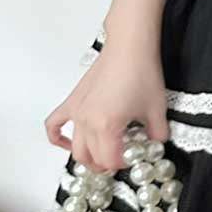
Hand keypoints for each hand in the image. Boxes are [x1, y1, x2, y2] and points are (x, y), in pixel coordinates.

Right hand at [47, 34, 165, 178]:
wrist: (130, 46)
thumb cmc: (140, 71)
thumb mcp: (157, 110)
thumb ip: (157, 135)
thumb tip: (156, 145)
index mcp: (107, 126)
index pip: (110, 161)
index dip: (124, 164)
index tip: (134, 158)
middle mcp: (87, 121)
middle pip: (91, 158)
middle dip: (106, 165)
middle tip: (120, 161)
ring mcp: (77, 111)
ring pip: (75, 148)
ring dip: (87, 158)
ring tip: (101, 157)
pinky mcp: (73, 101)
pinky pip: (54, 124)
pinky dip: (56, 137)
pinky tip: (64, 142)